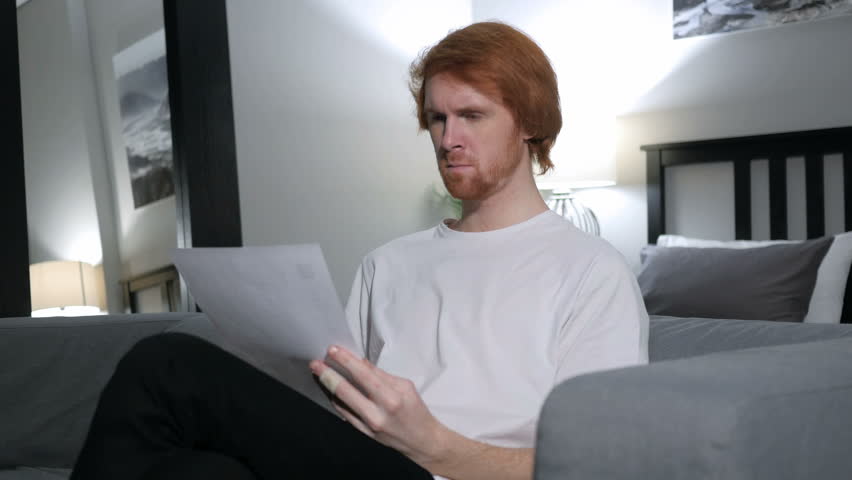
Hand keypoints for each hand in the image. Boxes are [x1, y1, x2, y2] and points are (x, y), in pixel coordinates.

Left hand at [309, 346, 446, 468]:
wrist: (421, 441)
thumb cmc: (416, 411)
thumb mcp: (405, 386)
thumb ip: (381, 375)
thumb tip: (360, 362)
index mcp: (391, 398)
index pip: (363, 374)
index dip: (346, 361)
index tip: (333, 350)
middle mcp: (377, 413)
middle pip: (345, 390)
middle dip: (328, 374)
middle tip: (315, 362)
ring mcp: (367, 425)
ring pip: (340, 402)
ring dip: (328, 386)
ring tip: (319, 373)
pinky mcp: (362, 433)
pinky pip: (344, 413)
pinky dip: (336, 399)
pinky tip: (330, 389)